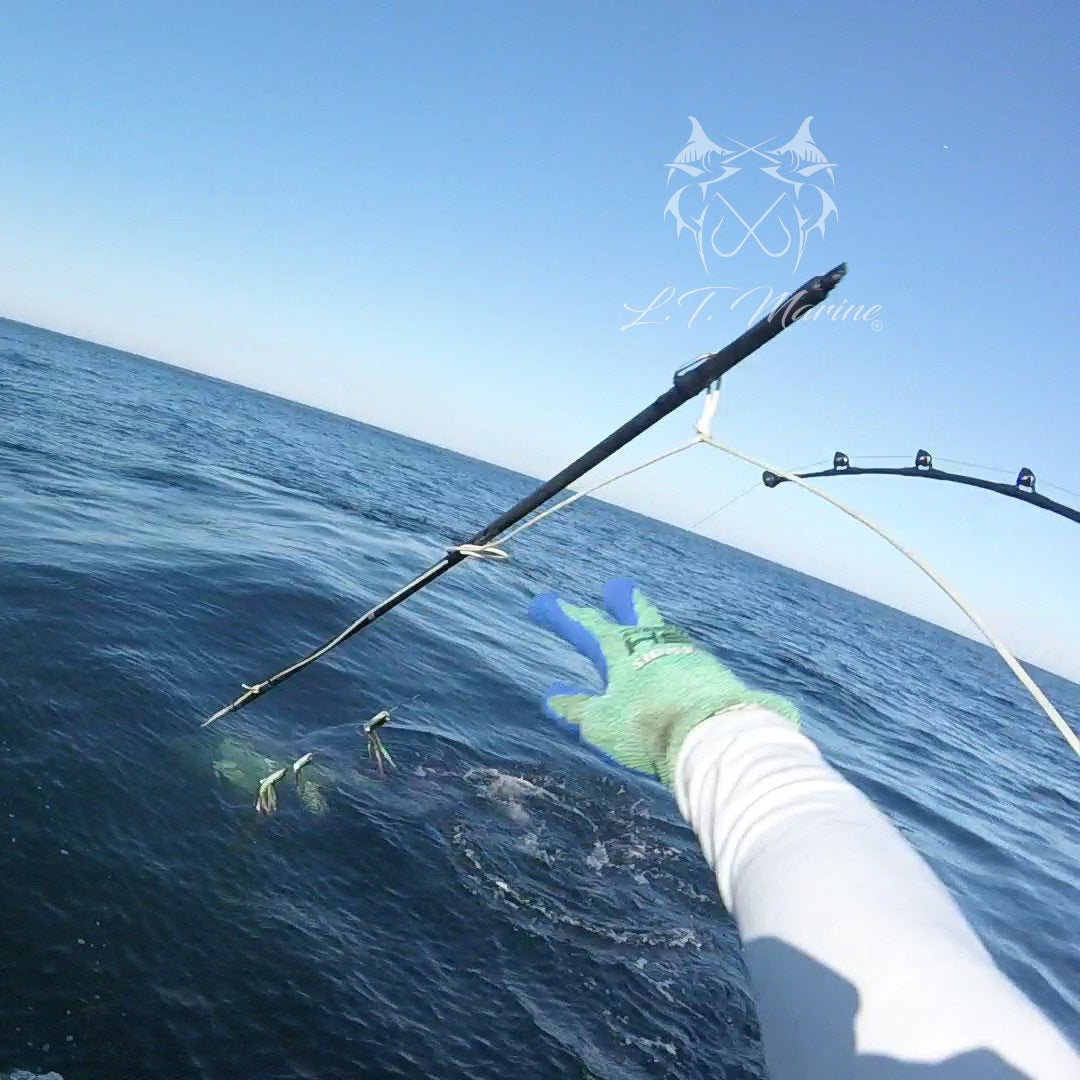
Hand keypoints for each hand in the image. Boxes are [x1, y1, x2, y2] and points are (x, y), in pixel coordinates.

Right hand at [529, 578, 798, 786]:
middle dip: (623, 601)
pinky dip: (676, 658)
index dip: (566, 614)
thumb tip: (553, 697)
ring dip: (653, 627)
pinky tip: (679, 666)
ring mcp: (689, 655)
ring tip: (650, 626)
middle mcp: (656, 643)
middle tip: (617, 587)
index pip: (589, 625)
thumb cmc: (648, 726)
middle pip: (637, 613)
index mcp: (623, 649)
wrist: (714, 734)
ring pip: (666, 633)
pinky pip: (688, 659)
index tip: (545, 604)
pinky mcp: (714, 674)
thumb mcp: (601, 724)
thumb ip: (577, 709)